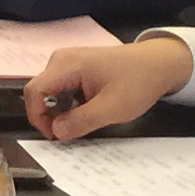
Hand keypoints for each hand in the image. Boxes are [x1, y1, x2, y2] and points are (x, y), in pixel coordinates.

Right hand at [24, 37, 194, 139]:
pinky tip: (90, 109)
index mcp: (66, 65)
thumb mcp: (113, 108)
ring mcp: (67, 62)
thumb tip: (56, 131)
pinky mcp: (75, 67)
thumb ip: (81, 121)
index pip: (34, 91)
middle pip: (41, 92)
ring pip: (51, 92)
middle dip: (52, 115)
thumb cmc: (138, 82)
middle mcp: (60, 60)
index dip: (38, 117)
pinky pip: (62, 89)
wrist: (160, 63)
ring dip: (63, 111)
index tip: (55, 135)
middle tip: (74, 131)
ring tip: (87, 119)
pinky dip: (70, 104)